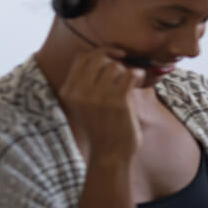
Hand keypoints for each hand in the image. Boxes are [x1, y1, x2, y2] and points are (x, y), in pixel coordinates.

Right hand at [58, 48, 145, 162]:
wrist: (111, 154)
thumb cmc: (103, 127)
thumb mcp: (85, 104)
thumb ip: (88, 81)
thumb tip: (106, 54)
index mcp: (68, 91)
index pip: (82, 57)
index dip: (101, 52)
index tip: (116, 55)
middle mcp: (79, 92)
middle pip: (98, 58)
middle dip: (115, 60)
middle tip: (125, 71)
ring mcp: (97, 97)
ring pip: (115, 66)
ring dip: (127, 71)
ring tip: (131, 83)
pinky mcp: (116, 102)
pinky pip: (130, 74)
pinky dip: (137, 75)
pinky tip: (138, 83)